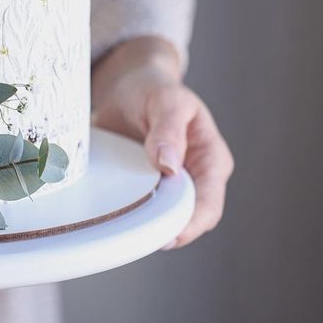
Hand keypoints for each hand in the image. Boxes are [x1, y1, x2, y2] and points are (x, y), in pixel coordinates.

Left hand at [92, 38, 233, 248]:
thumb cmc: (152, 89)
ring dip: (143, 226)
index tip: (165, 235)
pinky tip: (111, 216)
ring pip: (162, 221)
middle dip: (164, 231)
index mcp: (210, 160)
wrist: (127, 87)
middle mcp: (194, 178)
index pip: (208, 205)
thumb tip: (169, 166)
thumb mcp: (165, 101)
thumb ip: (169, 130)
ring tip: (120, 228)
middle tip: (134, 235)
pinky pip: (139, 212)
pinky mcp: (145, 189)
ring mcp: (169, 187)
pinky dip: (128, 216)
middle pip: (187, 221)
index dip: (189, 224)